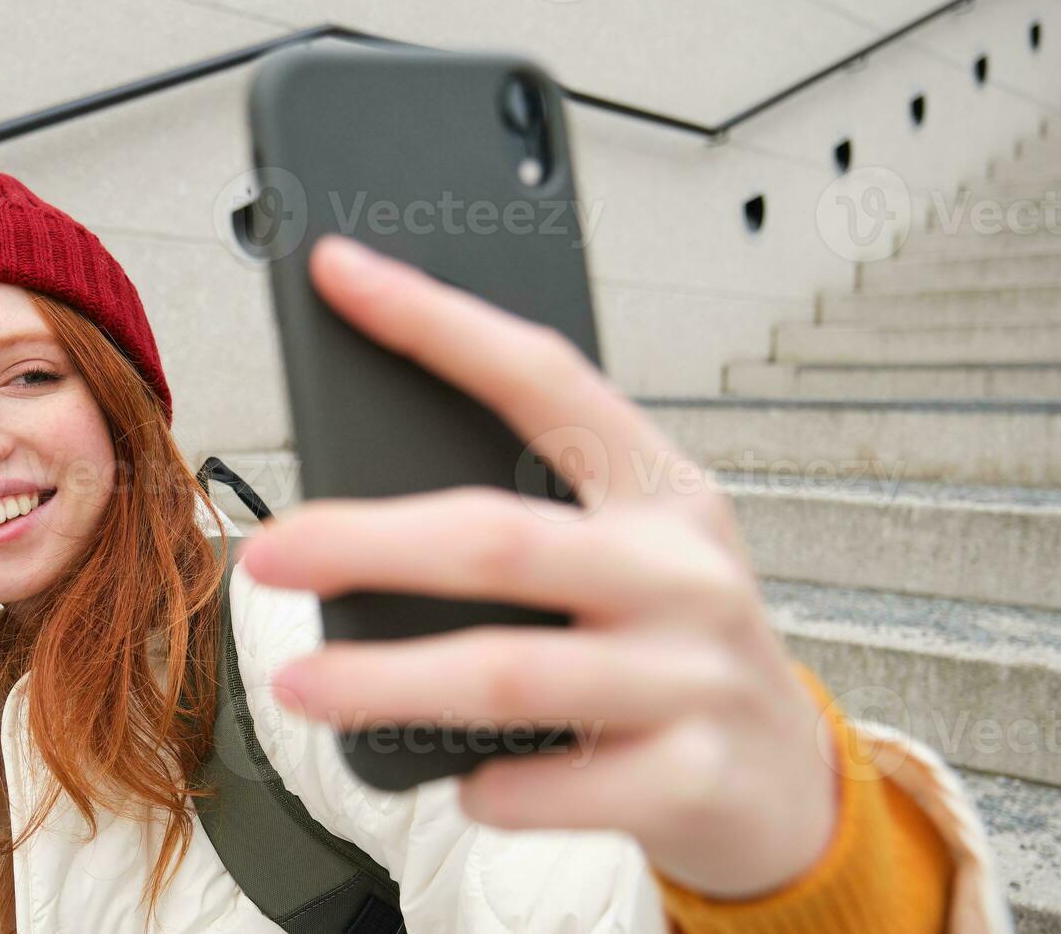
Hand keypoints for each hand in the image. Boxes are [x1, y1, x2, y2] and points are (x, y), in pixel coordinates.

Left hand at [249, 235, 838, 898]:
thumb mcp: (635, 557)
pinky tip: (459, 781)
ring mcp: (693, 676)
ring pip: (508, 672)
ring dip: (387, 681)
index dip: (435, 321)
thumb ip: (535, 517)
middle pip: (499, 538)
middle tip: (271, 553)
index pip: (541, 377)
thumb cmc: (675, 651)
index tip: (340, 273)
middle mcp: (685, 570)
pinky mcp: (691, 778)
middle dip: (367, 541)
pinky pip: (551, 786)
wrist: (789, 787)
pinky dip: (488, 787)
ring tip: (300, 685)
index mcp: (661, 488)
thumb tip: (364, 497)